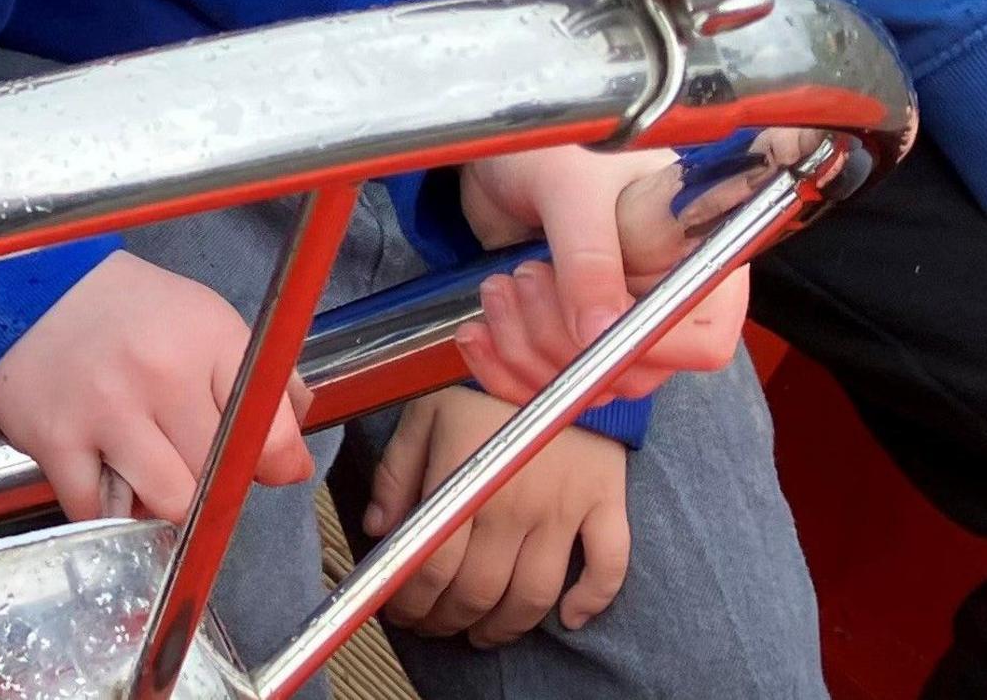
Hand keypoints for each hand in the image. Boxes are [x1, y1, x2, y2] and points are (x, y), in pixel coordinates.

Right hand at [0, 251, 312, 523]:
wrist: (27, 285)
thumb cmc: (124, 308)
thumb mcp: (204, 318)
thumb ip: (262, 380)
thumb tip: (291, 459)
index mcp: (206, 338)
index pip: (270, 432)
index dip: (274, 465)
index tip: (264, 468)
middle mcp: (159, 372)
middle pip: (218, 477)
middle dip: (211, 481)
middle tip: (190, 459)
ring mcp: (105, 408)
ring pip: (168, 503)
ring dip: (163, 502)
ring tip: (150, 474)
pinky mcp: (55, 438)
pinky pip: (99, 512)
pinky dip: (108, 511)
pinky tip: (106, 478)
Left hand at [359, 387, 629, 643]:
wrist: (557, 352)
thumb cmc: (482, 385)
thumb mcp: (424, 415)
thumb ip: (396, 473)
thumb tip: (376, 530)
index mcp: (464, 481)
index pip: (432, 566)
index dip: (411, 600)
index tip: (400, 612)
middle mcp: (516, 503)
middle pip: (479, 590)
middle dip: (449, 620)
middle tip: (434, 627)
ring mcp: (565, 508)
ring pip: (534, 594)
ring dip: (505, 627)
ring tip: (481, 634)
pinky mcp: (605, 503)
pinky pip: (610, 566)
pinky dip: (592, 601)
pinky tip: (569, 619)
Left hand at [456, 148, 745, 404]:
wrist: (500, 153)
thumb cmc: (554, 148)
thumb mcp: (573, 189)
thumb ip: (590, 256)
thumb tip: (600, 331)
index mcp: (695, 259)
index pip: (701, 342)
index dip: (644, 346)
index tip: (587, 322)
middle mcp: (662, 300)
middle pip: (630, 373)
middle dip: (559, 339)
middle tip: (524, 277)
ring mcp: (613, 321)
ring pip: (582, 384)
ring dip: (523, 348)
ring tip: (500, 286)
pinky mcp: (565, 332)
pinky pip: (542, 383)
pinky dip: (502, 367)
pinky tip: (477, 331)